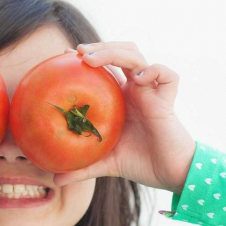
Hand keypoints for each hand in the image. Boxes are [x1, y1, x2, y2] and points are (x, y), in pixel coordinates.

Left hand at [52, 42, 195, 194]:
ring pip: (137, 57)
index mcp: (121, 98)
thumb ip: (82, 168)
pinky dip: (155, 71)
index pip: (104, 67)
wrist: (169, 175)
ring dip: (115, 52)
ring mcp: (151, 92)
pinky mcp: (167, 101)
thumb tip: (55, 179)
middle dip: (100, 46)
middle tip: (78, 52)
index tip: (64, 54)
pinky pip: (168, 75)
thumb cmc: (141, 163)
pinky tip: (138, 78)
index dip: (88, 56)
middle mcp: (136, 90)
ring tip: (93, 59)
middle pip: (120, 53)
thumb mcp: (105, 164)